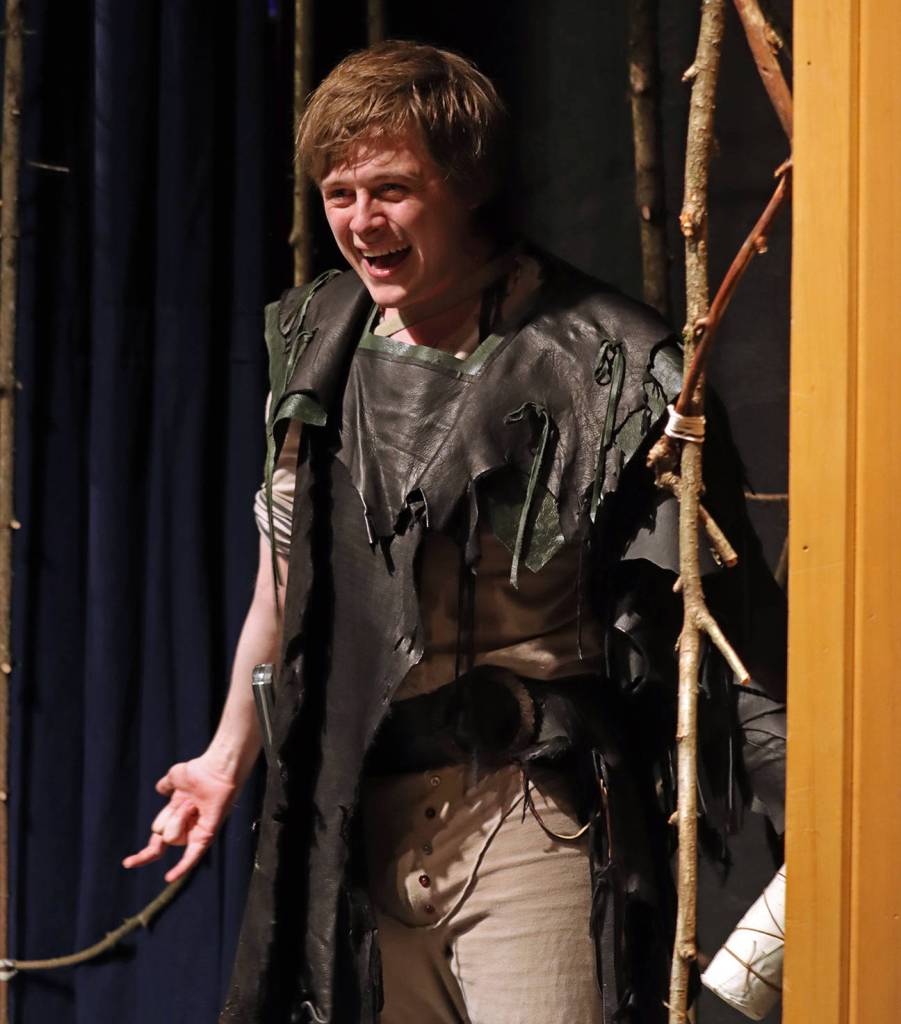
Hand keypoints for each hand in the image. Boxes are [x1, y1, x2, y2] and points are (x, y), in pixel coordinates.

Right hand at [122, 756, 238, 881]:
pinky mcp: (206, 836)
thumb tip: (161, 789)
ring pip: (172, 837)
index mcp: (177, 817)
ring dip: (179, 816)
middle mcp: (186, 827)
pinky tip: (168, 877)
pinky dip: (180, 868)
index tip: (127, 864)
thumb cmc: (198, 771)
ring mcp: (196, 833)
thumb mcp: (175, 778)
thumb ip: (166, 785)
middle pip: (161, 834)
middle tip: (187, 801)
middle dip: (169, 816)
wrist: (215, 769)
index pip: (157, 841)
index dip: (143, 855)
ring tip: (194, 804)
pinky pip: (192, 856)